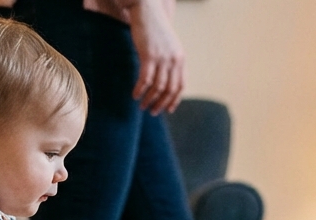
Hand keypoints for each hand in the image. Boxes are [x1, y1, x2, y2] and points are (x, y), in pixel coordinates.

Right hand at [127, 0, 185, 114]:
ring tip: (142, 105)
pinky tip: (134, 94)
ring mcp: (162, 58)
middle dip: (161, 103)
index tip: (167, 110)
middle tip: (151, 111)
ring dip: (149, 99)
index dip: (174, 100)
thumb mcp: (168, 46)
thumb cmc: (155, 29)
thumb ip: (170, 62)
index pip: (181, 85)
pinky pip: (145, 79)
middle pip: (170, 89)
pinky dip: (140, 90)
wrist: (148, 11)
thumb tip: (166, 81)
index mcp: (181, 58)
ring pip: (158, 87)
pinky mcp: (149, 55)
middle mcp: (174, 60)